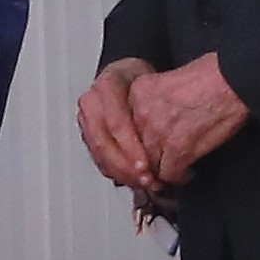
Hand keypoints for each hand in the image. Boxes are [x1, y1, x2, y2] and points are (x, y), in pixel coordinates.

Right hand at [73, 58, 161, 194]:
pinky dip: (114, 172)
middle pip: (104, 143)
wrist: (125, 75)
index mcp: (107, 87)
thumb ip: (158, 107)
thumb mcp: (155, 84)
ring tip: (142, 184)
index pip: (116, 124)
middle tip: (146, 181)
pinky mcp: (86, 133)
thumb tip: (173, 135)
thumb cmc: (143, 79)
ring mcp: (86, 119)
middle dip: (126, 167)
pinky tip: (130, 179)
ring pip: (98, 153)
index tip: (146, 166)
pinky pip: (98, 157)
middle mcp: (92, 102)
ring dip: (121, 173)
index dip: (131, 149)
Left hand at [120, 54, 249, 188]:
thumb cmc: (211, 75)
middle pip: (136, 148)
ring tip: (174, 171)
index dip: (139, 140)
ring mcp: (158, 133)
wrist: (232, 80)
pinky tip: (188, 172)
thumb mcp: (169, 79)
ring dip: (161, 171)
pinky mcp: (178, 149)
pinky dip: (179, 177)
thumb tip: (160, 118)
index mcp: (139, 93)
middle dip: (147, 159)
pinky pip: (170, 174)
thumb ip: (156, 100)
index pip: (128, 126)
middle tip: (158, 165)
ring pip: (150, 165)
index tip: (147, 146)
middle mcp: (143, 114)